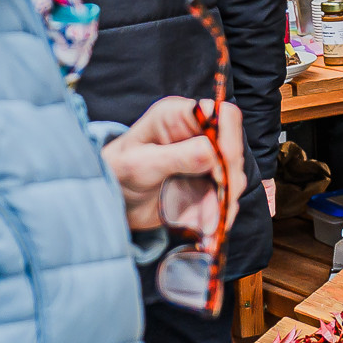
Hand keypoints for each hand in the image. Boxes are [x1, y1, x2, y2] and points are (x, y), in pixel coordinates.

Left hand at [103, 96, 245, 233]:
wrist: (109, 201)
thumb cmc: (116, 172)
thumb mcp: (140, 164)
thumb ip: (175, 157)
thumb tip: (212, 152)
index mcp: (178, 116)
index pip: (221, 115)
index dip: (229, 139)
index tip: (221, 171)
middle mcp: (197, 132)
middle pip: (234, 146)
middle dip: (230, 177)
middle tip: (220, 204)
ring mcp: (204, 157)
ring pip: (233, 173)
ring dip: (227, 199)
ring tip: (211, 223)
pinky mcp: (206, 180)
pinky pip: (225, 193)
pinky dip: (222, 211)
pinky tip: (212, 227)